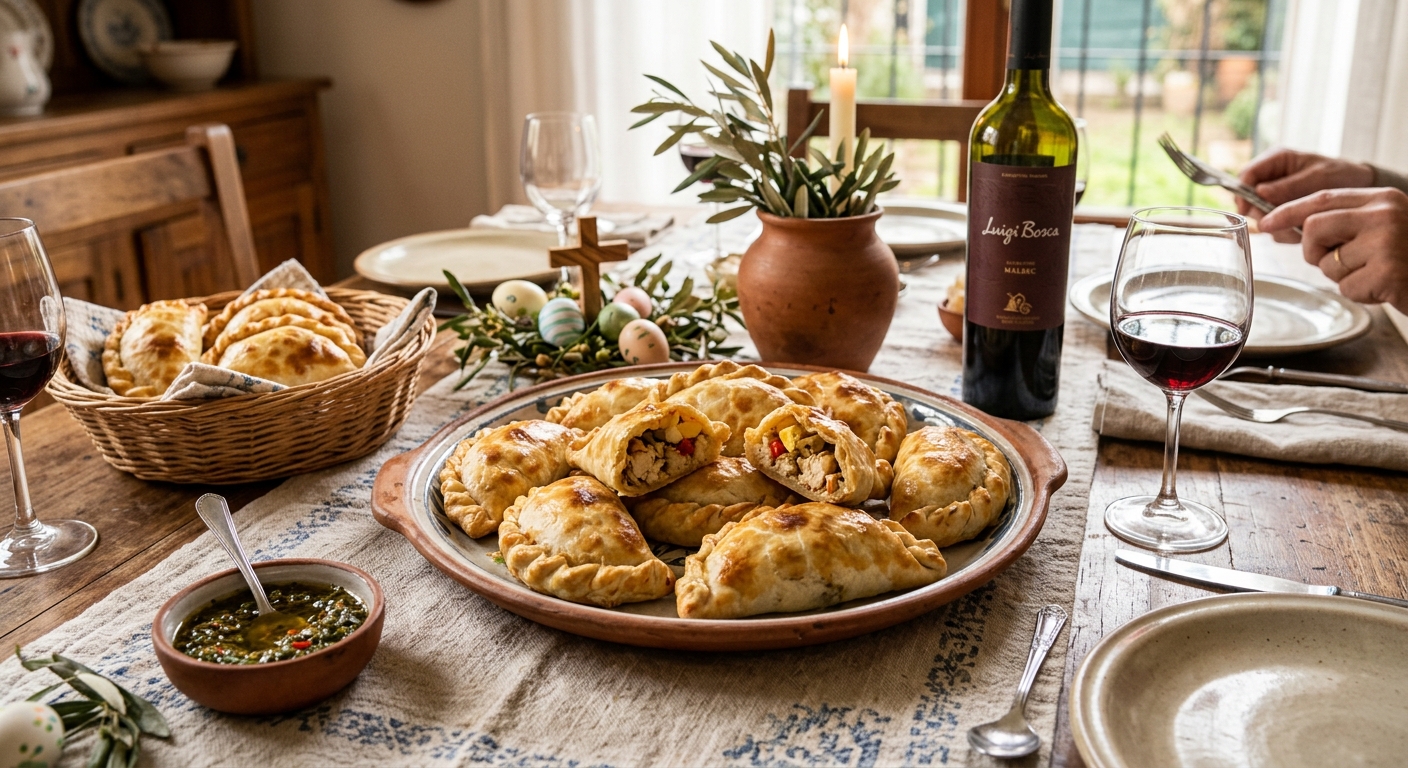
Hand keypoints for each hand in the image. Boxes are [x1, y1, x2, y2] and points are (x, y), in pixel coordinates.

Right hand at [1237, 148, 1375, 242]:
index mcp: (1277, 160)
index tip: (1248, 209)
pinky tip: (1302, 229)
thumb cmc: (1342, 175)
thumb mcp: (1317, 178)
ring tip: (1300, 225)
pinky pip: (1272, 226)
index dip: (1243, 192)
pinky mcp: (1281, 212)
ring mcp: (1275, 197)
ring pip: (1259, 216)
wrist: (1360, 190)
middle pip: (1248, 199)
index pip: (1247, 175)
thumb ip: (1288, 186)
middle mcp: (1272, 178)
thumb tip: (1259, 192)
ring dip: (1276, 225)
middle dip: (1263, 212)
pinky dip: (1285, 231)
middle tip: (1282, 220)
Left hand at [1259, 187, 1407, 312]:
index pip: (1322, 198)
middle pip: (1314, 228)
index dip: (1288, 211)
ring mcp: (1387, 242)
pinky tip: (1384, 287)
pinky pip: (1347, 287)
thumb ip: (1348, 221)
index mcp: (1382, 198)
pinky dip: (1360, 293)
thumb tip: (1294, 225)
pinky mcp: (1388, 271)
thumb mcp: (1383, 226)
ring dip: (1343, 276)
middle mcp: (1384, 214)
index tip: (1265, 222)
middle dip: (1313, 250)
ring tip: (1373, 273)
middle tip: (1334, 260)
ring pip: (1328, 263)